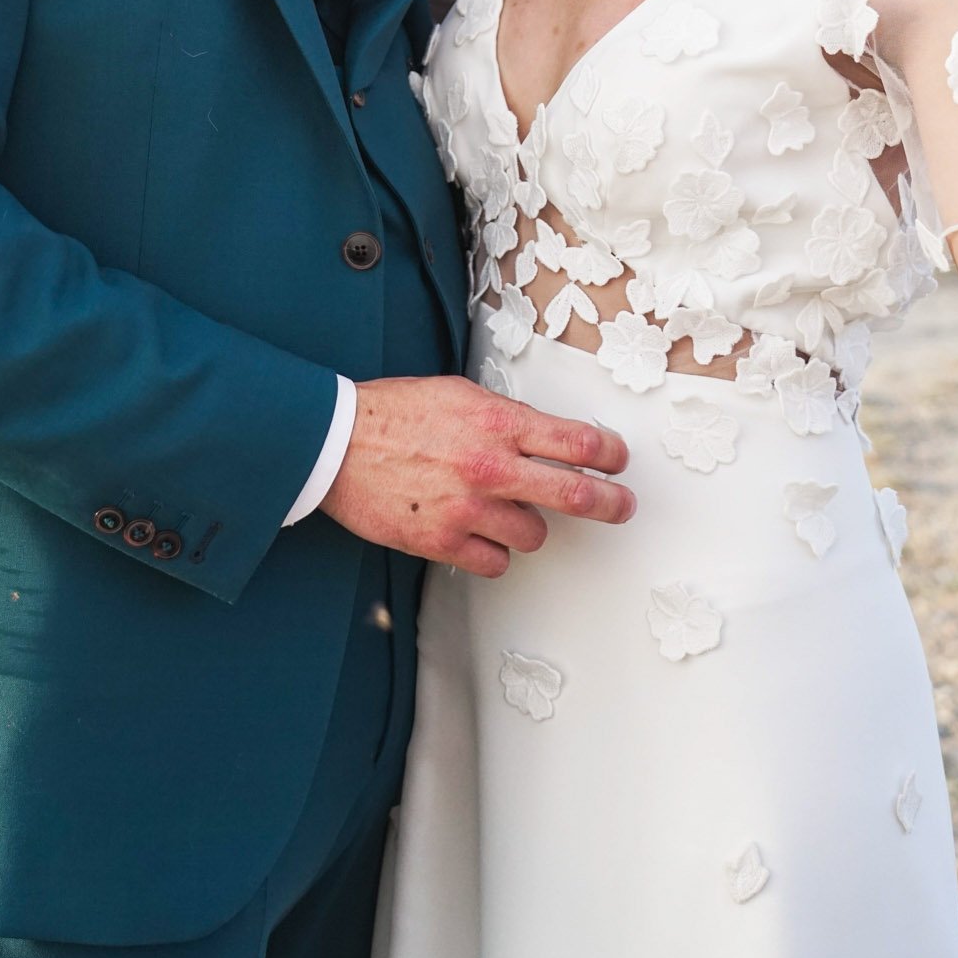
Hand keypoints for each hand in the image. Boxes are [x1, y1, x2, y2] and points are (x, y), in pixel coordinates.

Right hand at [319, 373, 633, 576]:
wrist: (336, 443)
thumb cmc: (394, 412)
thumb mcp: (459, 394)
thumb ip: (505, 417)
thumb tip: (545, 436)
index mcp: (497, 422)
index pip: (576, 441)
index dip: (609, 454)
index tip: (618, 460)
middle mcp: (489, 467)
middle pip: (574, 494)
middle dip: (609, 503)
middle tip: (621, 506)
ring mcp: (467, 509)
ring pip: (534, 535)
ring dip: (528, 524)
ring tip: (505, 509)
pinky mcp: (442, 542)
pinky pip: (496, 562)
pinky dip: (493, 551)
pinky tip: (477, 532)